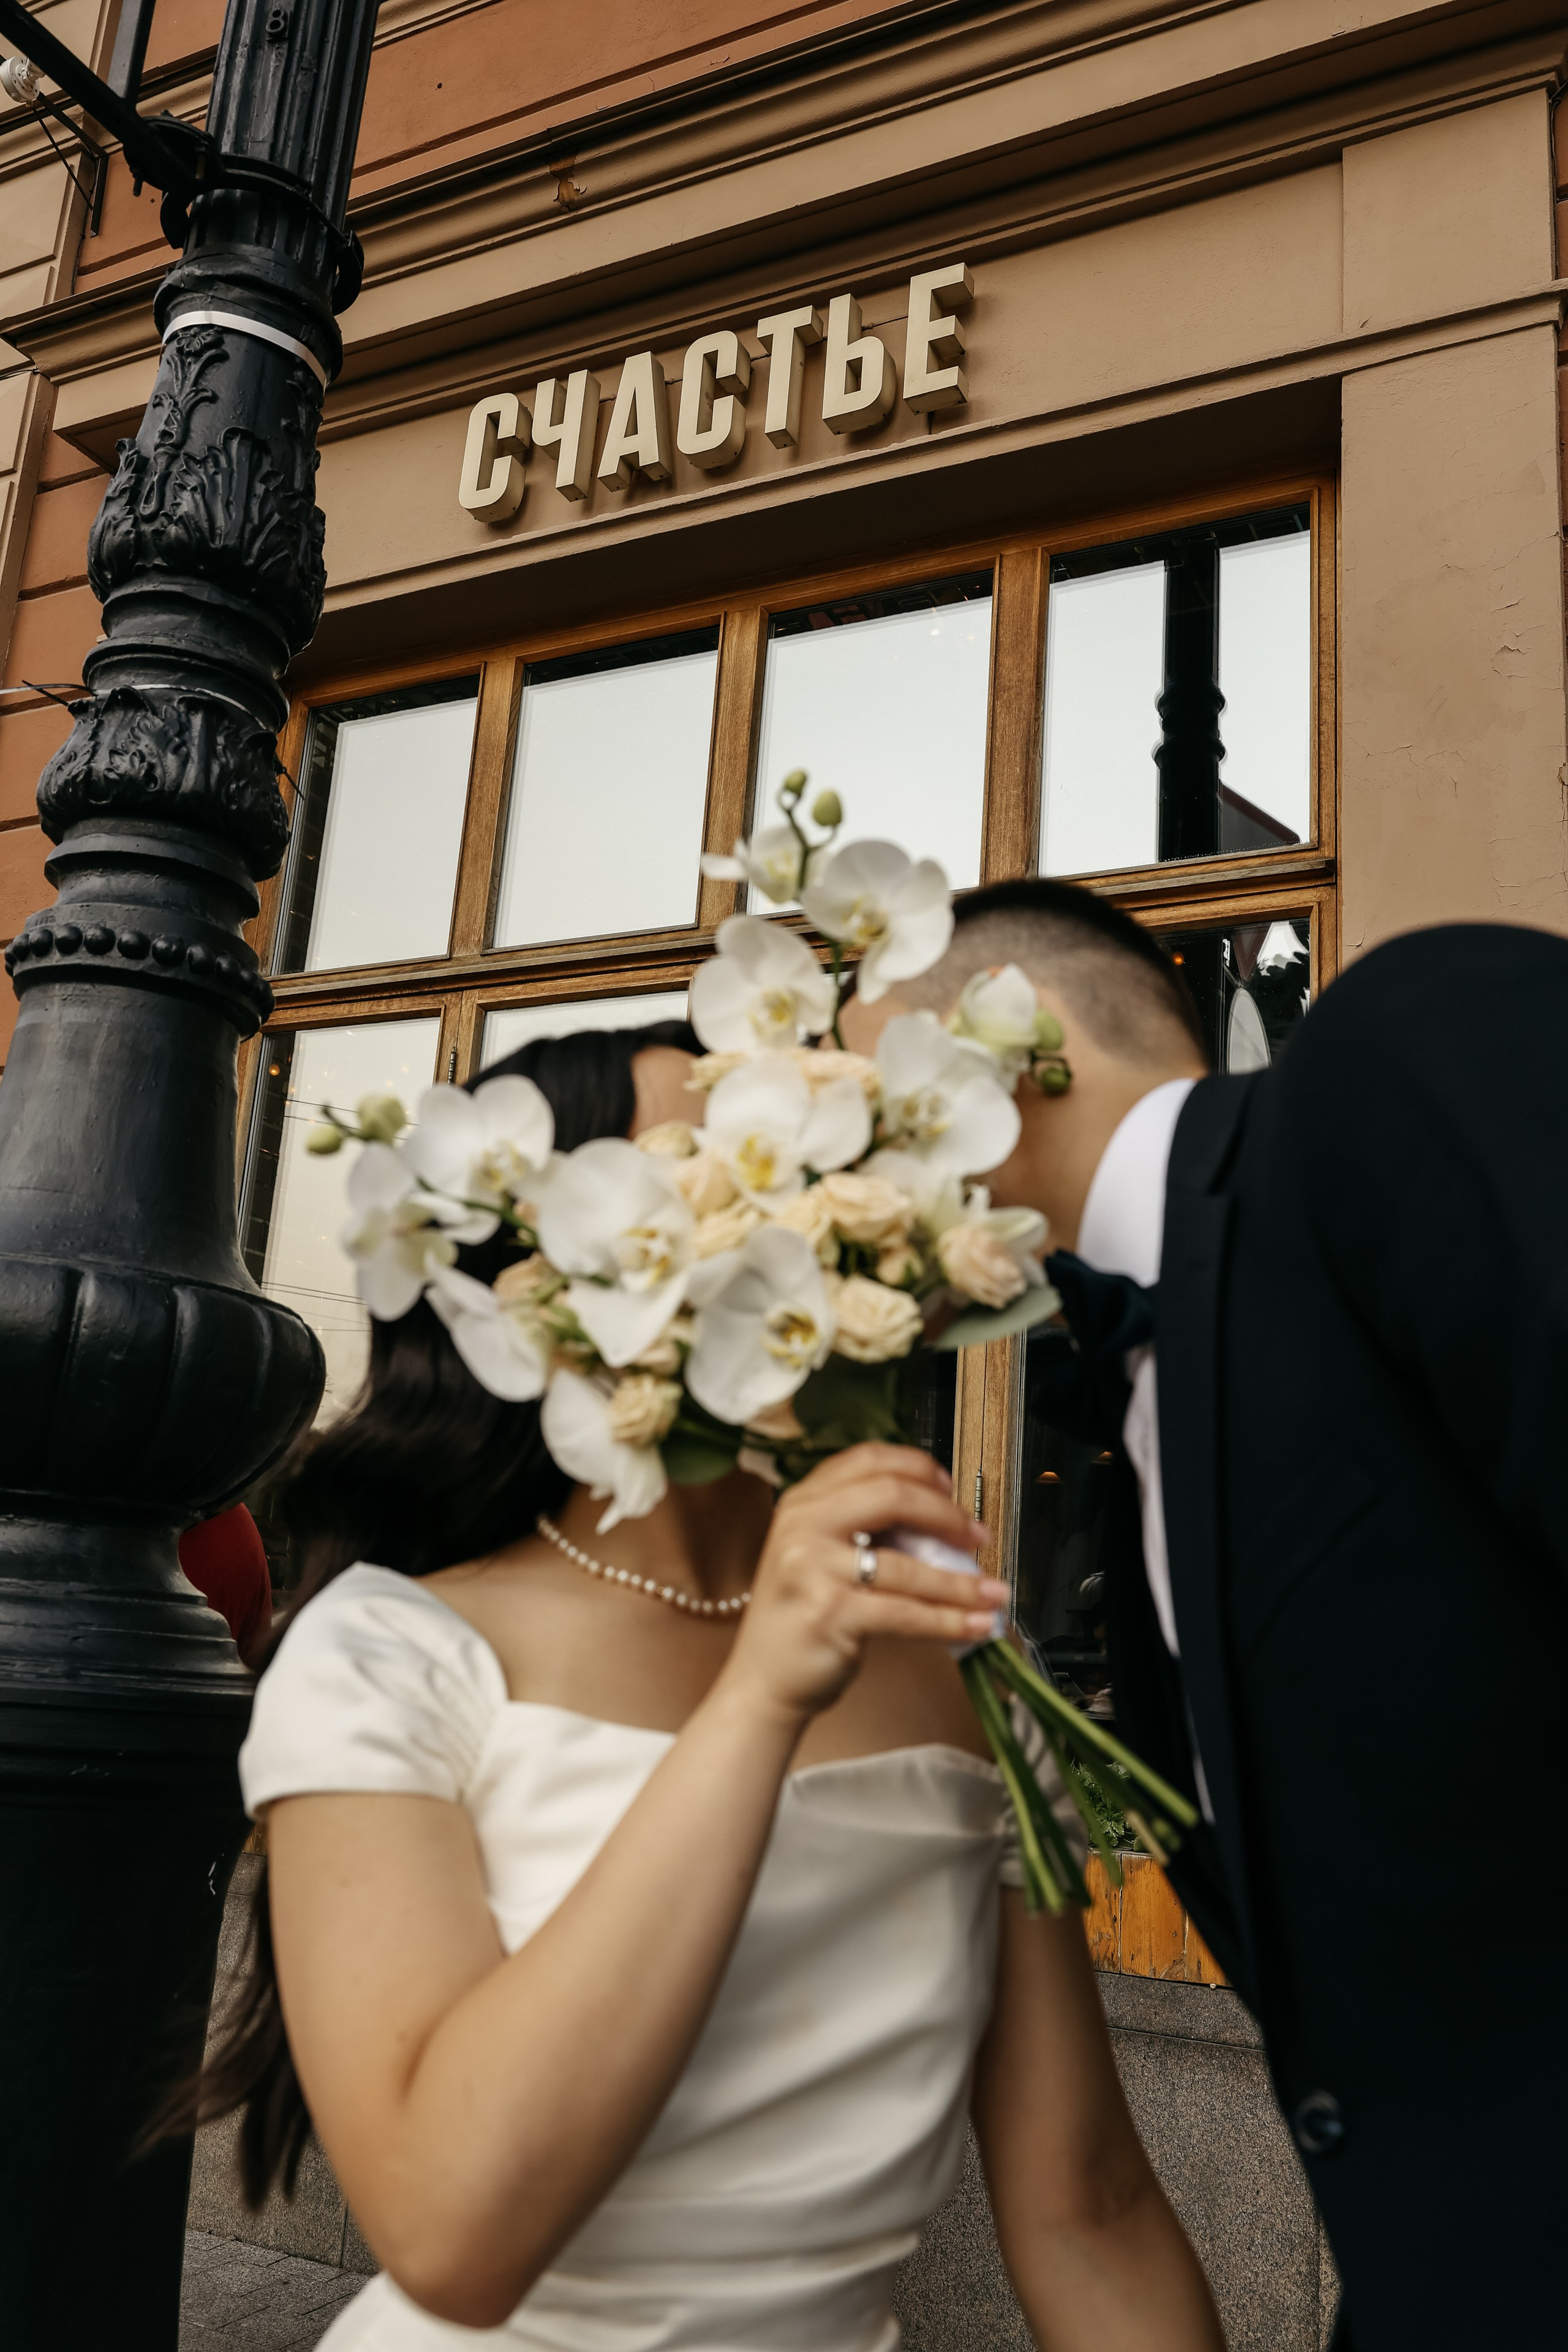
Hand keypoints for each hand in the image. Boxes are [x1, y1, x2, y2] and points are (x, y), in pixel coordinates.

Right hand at [716, 1443, 1005, 1727]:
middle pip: (893, 1495)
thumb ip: (863, 1528)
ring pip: (908, 1565)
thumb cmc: (799, 1617)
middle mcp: (803, 1524)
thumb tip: (939, 1523)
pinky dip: (949, 1620)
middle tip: (978, 1537)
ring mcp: (814, 1567)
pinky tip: (974, 1625)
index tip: (952, 1489)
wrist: (761, 1680)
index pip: (869, 1458)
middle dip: (948, 1516)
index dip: (919, 1468)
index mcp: (802, 1501)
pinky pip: (906, 1613)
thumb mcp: (818, 1554)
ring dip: (961, 1582)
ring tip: (994, 1593)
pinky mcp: (831, 1613)